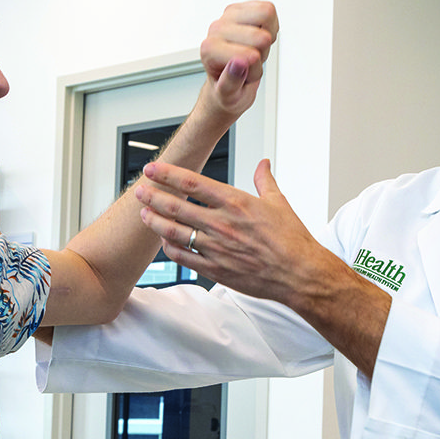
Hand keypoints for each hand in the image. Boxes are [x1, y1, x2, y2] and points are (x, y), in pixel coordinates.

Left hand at [135, 157, 329, 307]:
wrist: (300, 274)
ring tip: (143, 214)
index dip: (167, 174)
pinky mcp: (215, 269)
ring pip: (174, 232)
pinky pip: (183, 257)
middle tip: (139, 190)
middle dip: (152, 196)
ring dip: (154, 222)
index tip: (152, 169)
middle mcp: (222, 224)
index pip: (192, 182)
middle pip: (176, 206)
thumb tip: (263, 164)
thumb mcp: (279, 203)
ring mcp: (216, 248)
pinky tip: (164, 241)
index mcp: (236, 202)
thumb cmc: (292, 240)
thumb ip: (265, 180)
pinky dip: (170, 248)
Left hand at [193, 1, 277, 128]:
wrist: (228, 77)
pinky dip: (271, 26)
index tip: (243, 74)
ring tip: (254, 49)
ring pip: (265, 16)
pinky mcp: (242, 8)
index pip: (251, 55)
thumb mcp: (229, 96)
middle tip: (249, 62)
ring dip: (267, 37)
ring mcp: (228, 16)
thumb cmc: (228, 86)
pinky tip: (259, 36)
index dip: (255, 70)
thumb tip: (239, 63)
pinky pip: (269, 9)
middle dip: (262, 55)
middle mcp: (216, 28)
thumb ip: (231, 82)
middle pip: (262, 37)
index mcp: (210, 49)